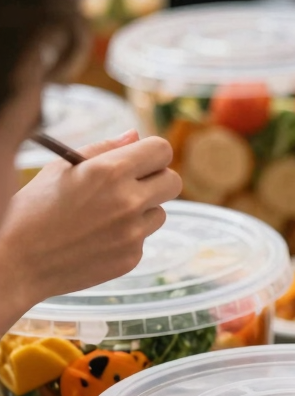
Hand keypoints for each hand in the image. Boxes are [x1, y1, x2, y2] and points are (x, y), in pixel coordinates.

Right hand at [0, 131, 181, 327]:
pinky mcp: (132, 257)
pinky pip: (143, 237)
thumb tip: (135, 136)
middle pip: (173, 182)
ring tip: (106, 213)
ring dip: (142, 209)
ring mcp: (133, 233)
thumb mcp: (62, 167)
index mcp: (110, 171)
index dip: (153, 154)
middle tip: (135, 183)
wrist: (20, 259)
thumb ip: (104, 149)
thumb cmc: (35, 207)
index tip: (142, 160)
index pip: (161, 151)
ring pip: (160, 212)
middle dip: (158, 179)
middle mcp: (128, 202)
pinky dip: (128, 234)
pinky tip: (98, 236)